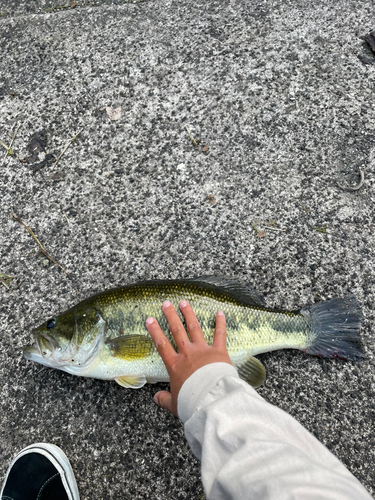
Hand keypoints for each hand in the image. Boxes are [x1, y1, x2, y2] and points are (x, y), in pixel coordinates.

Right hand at [145, 300, 231, 416]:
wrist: (211, 400)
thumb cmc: (192, 403)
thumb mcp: (174, 404)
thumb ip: (165, 399)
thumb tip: (155, 398)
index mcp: (175, 365)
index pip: (161, 344)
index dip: (155, 331)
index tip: (150, 319)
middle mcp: (187, 354)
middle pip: (176, 331)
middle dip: (170, 316)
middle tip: (166, 303)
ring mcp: (203, 350)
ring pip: (194, 328)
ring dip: (189, 314)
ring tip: (184, 302)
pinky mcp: (219, 352)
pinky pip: (220, 334)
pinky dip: (220, 323)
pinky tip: (219, 312)